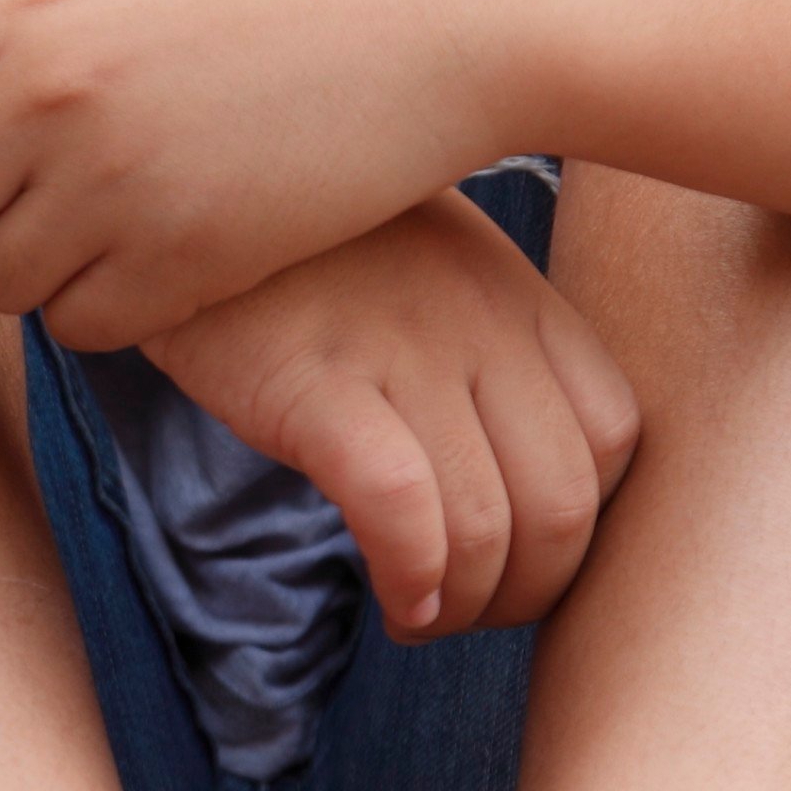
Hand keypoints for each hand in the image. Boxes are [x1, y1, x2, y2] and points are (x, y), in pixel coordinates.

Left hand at [0, 0, 513, 345]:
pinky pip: (81, 325)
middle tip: (2, 198)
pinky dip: (96, 308)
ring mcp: (119, 189)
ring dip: (19, 268)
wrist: (441, 15)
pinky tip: (137, 259)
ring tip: (74, 225)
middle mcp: (53, 102)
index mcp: (23, 7)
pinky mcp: (189, 261)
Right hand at [139, 190, 640, 638]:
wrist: (176, 173)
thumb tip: (506, 456)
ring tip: (417, 617)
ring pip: (489, 523)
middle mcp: (479, 320)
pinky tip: (390, 598)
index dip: (582, 526)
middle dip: (529, 592)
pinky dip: (411, 577)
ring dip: (464, 605)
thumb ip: (480, 334)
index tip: (521, 560)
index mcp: (517, 293)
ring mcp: (400, 350)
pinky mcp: (314, 382)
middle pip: (564, 501)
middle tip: (469, 614)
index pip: (614, 436)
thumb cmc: (295, 241)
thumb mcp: (422, 257)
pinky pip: (401, 508)